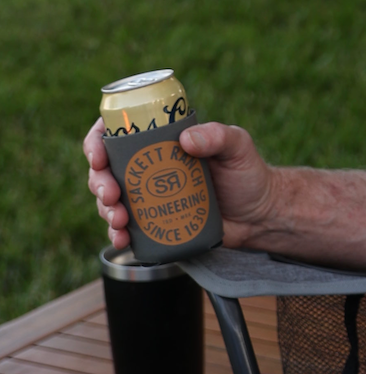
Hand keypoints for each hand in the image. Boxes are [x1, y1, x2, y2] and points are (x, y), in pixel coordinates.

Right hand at [84, 118, 278, 249]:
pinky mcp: (154, 223)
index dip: (97, 142)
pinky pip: (124, 229)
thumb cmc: (248, 175)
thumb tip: (185, 139)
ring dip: (105, 210)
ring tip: (120, 220)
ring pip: (109, 200)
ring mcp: (148, 197)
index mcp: (161, 141)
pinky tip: (121, 240)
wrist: (260, 215)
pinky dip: (116, 234)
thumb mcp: (238, 147)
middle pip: (105, 170)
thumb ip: (219, 136)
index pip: (118, 134)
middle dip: (98, 182)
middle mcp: (148, 167)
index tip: (98, 156)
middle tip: (111, 194)